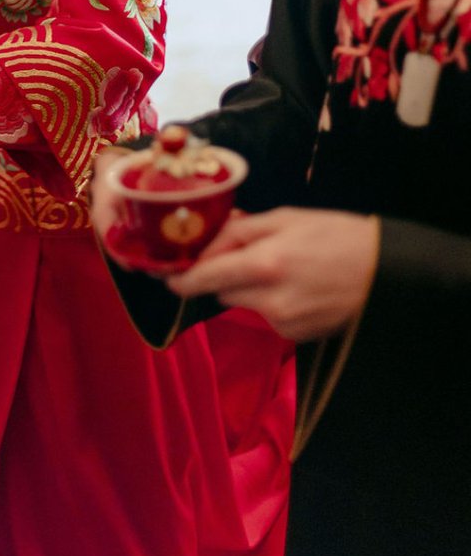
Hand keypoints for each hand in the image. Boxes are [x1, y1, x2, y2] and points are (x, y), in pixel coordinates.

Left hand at [166, 207, 380, 341]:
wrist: (387, 273)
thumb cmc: (337, 236)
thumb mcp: (286, 219)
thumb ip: (241, 230)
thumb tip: (207, 239)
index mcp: (264, 264)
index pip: (205, 278)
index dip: (181, 279)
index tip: (167, 276)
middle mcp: (269, 300)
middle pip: (221, 291)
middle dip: (221, 274)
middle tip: (238, 254)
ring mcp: (283, 323)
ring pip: (242, 304)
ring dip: (246, 287)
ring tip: (278, 267)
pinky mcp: (296, 337)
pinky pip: (266, 317)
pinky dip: (269, 302)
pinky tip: (296, 287)